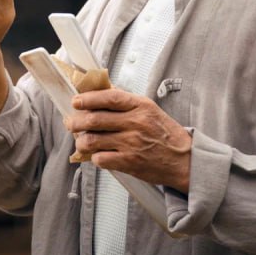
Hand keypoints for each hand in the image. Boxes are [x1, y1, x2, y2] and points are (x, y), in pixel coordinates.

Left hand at [66, 88, 192, 192]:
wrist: (184, 160)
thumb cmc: (165, 134)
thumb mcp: (149, 110)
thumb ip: (126, 102)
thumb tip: (101, 92)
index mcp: (140, 106)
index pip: (109, 98)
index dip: (88, 98)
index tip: (76, 101)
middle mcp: (135, 123)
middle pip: (95, 119)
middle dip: (76, 121)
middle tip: (71, 123)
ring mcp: (131, 144)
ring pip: (93, 140)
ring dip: (81, 141)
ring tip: (80, 141)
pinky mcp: (129, 162)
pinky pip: (101, 159)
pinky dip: (94, 157)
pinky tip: (96, 155)